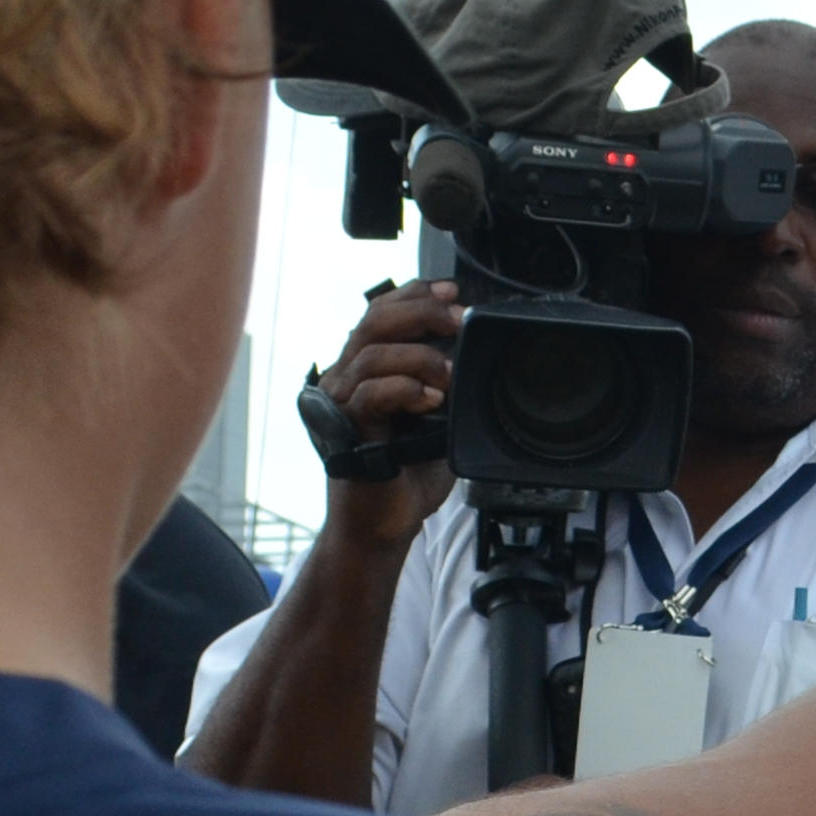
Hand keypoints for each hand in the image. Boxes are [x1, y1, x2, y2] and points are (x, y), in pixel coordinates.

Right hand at [310, 282, 466, 547]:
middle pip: (373, 320)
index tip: (453, 292)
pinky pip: (370, 394)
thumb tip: (473, 350)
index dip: (415, 294)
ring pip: (371, 352)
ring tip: (449, 373)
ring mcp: (342, 402)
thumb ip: (442, 380)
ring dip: (419, 355)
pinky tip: (430, 398)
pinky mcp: (346, 428)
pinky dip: (404, 388)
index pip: (381, 312)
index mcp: (365, 368)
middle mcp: (346, 378)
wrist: (384, 523)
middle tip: (457, 320)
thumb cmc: (407, 472)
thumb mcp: (436, 415)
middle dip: (421, 311)